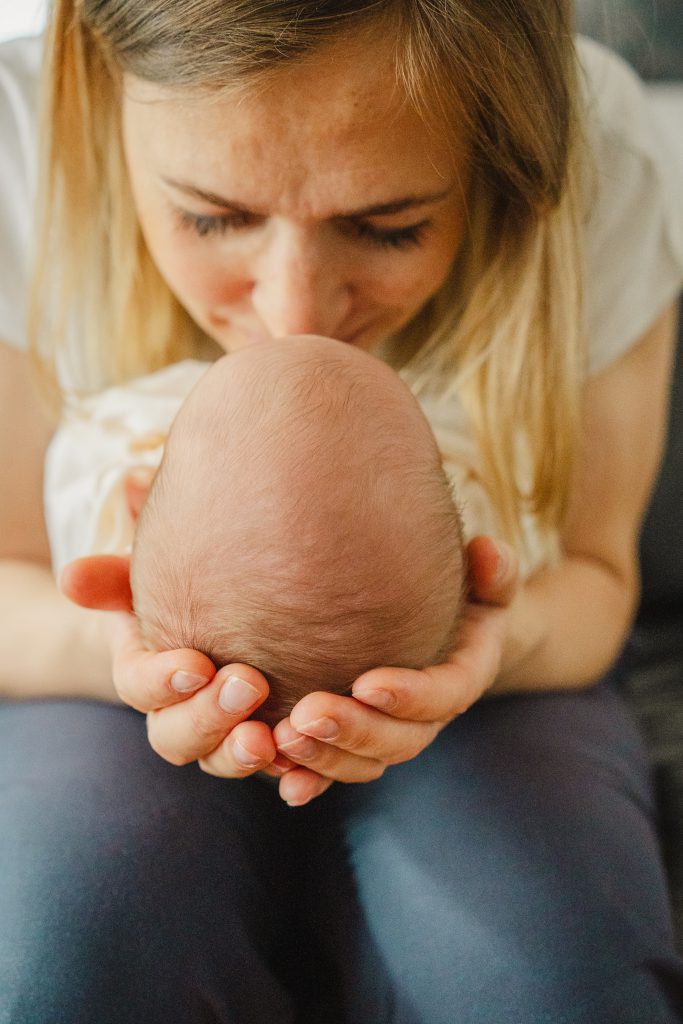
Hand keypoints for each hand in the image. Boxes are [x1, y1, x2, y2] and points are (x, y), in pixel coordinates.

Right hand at [60, 554, 289, 779]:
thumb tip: (72, 576)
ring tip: (269, 739)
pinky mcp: (264, 746)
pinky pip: (273, 772)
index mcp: (145, 675)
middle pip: (178, 736)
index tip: (197, 663)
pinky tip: (304, 767)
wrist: (231, 614)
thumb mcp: (149, 580)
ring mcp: (219, 737)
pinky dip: (288, 776)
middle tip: (248, 686)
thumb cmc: (184, 590)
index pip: (140, 688)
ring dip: (240, 755)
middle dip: (209, 718)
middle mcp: (177, 716)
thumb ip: (114, 579)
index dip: (164, 682)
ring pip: (220, 760)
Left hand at [272, 536, 519, 805]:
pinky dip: (309, 779)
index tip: (367, 682)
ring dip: (323, 757)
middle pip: (397, 741)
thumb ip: (493, 569)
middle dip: (353, 732)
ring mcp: (389, 735)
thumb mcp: (484, 577)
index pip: (443, 695)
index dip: (409, 695)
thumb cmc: (460, 591)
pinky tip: (281, 779)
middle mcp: (426, 717)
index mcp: (462, 677)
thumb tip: (487, 553)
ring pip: (362, 763)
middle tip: (306, 715)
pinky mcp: (355, 744)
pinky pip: (333, 771)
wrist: (440, 625)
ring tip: (281, 739)